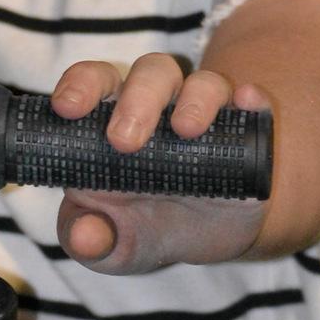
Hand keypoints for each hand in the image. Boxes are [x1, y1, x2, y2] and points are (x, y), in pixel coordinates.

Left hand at [50, 50, 270, 274]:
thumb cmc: (141, 228)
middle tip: (124, 141)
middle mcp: (159, 105)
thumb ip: (89, 239)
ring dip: (194, 99)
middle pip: (150, 74)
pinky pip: (252, 103)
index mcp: (111, 119)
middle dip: (136, 100)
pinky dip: (251, 99)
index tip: (67, 109)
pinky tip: (247, 102)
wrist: (204, 245)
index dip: (80, 86)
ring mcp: (206, 113)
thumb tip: (85, 238)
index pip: (94, 82)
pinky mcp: (247, 131)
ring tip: (186, 131)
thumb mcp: (110, 244)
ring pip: (202, 83)